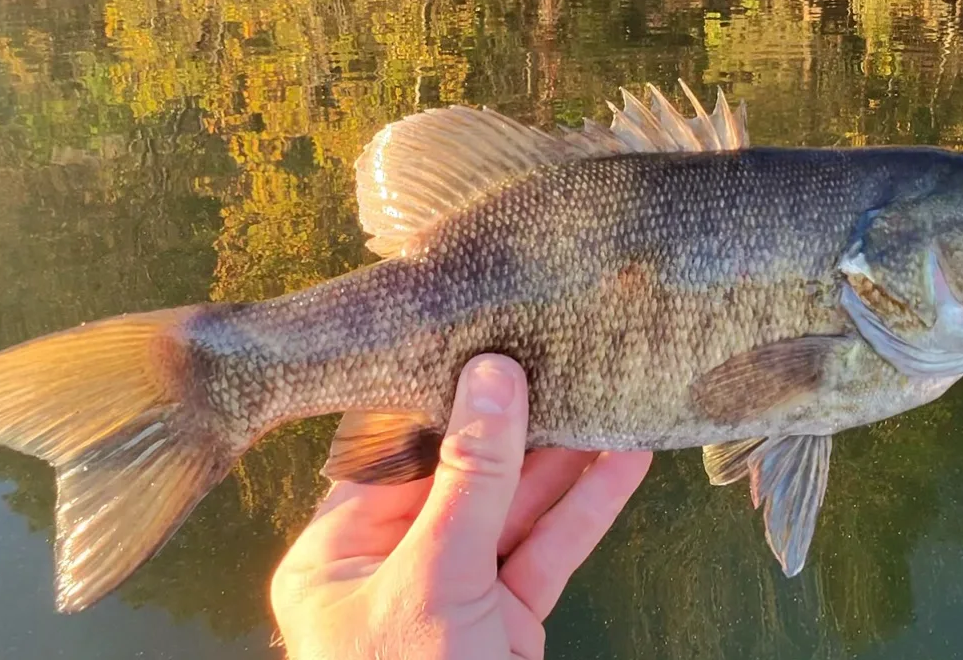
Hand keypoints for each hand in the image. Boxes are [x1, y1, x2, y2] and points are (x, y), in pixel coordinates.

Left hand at [271, 355, 651, 659]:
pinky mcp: (504, 624)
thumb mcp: (433, 579)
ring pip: (516, 509)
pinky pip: (547, 553)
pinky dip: (586, 509)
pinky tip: (624, 461)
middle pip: (466, 474)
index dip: (453, 396)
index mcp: (339, 553)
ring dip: (568, 458)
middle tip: (569, 356)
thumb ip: (470, 477)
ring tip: (613, 393)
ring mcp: (453, 595)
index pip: (400, 450)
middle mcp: (393, 566)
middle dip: (524, 422)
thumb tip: (492, 373)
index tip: (498, 339)